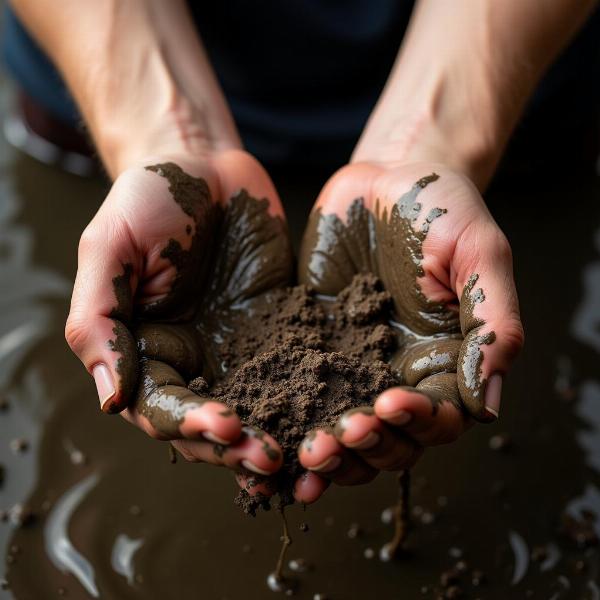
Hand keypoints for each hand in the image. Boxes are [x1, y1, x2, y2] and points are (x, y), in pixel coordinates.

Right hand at [66, 149, 290, 479]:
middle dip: (237, 447)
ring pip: (256, 410)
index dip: (190, 425)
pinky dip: (310, 401)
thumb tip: (110, 398)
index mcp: (147, 350)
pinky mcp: (280, 331)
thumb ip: (98, 318)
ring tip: (305, 454)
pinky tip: (332, 420)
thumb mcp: (109, 248)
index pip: (161, 408)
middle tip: (271, 458)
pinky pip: (295, 372)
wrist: (208, 165)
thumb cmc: (149, 199)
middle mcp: (194, 360)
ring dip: (276, 434)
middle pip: (211, 424)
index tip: (225, 428)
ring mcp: (239, 349)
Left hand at [294, 161, 523, 502]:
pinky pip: (299, 393)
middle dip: (365, 447)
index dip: (417, 423)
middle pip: (389, 440)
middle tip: (337, 437)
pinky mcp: (311, 347)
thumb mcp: (479, 254)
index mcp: (444, 362)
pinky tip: (265, 438)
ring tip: (304, 456)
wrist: (383, 177)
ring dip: (328, 453)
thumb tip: (487, 402)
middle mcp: (398, 374)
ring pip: (343, 431)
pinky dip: (286, 424)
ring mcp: (352, 365)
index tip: (389, 404)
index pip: (438, 418)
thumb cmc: (441, 209)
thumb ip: (494, 322)